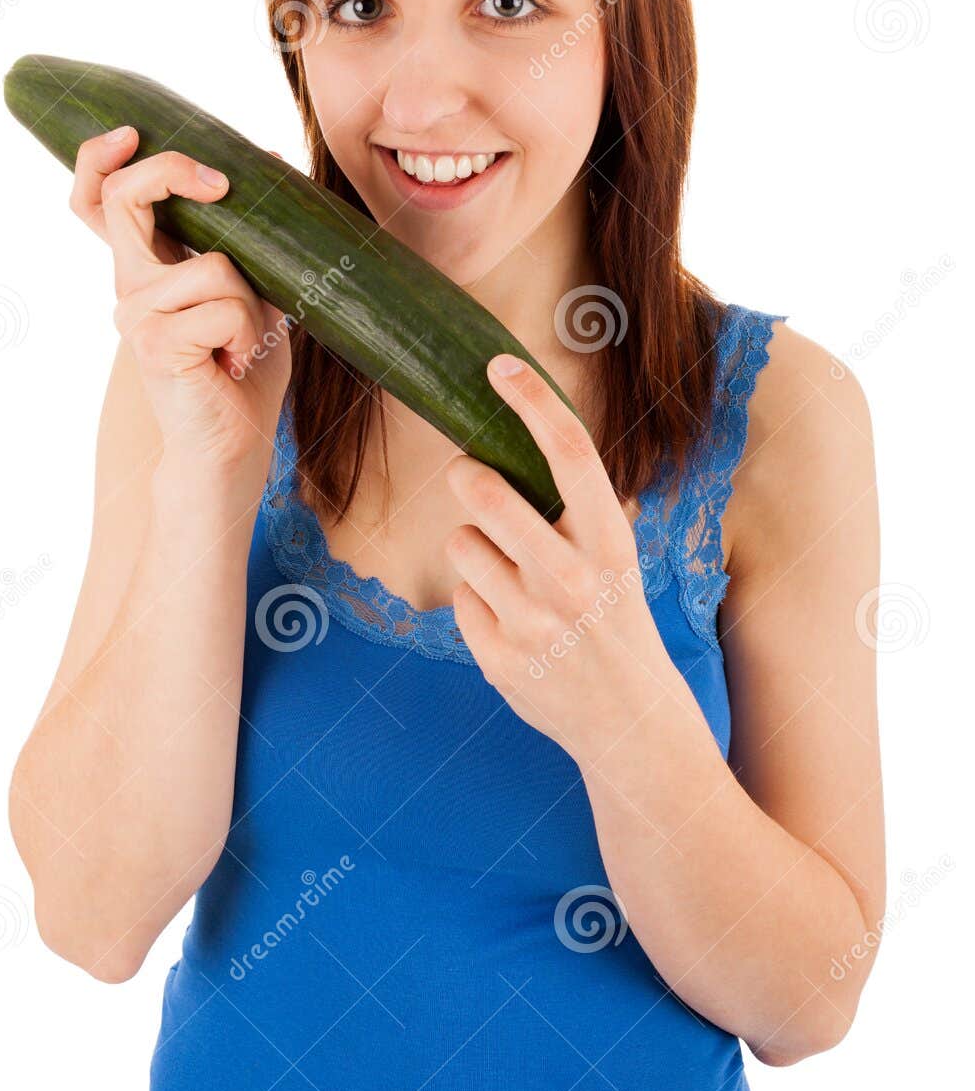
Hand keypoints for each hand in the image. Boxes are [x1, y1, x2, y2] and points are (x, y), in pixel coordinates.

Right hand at [73, 127, 291, 482]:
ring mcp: (134, 314)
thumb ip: (249, 234)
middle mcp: (128, 284)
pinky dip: (248, 335)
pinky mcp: (153, 345)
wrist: (234, 443)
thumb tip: (266, 157)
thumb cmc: (242, 366)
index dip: (99, 158)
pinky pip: (223, 308)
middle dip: (173, 171)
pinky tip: (234, 364)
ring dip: (250, 305)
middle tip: (222, 185)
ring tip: (241, 346)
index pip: (96, 200)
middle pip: (123, 199)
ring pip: (214, 266)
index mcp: (145, 265)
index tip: (130, 131)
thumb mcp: (254, 287)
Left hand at [444, 354, 665, 761]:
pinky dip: (478, 603)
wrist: (631, 723)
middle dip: (467, 475)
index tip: (498, 367)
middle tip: (470, 476)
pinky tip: (513, 626)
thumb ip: (573, 510)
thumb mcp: (614, 560)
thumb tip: (513, 440)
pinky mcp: (499, 659)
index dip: (531, 400)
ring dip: (474, 548)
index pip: (570, 452)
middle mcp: (573, 580)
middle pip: (486, 492)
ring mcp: (533, 623)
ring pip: (461, 543)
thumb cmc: (615, 622)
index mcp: (610, 544)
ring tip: (509, 574)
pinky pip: (460, 598)